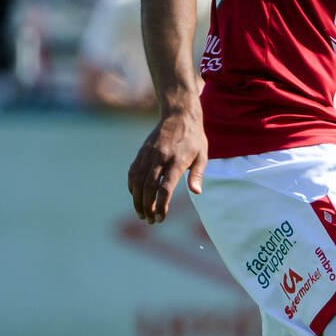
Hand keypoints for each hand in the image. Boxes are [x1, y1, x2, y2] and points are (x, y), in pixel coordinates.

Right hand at [127, 107, 206, 222]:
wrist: (178, 115)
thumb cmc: (194, 138)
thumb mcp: (202, 155)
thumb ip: (198, 174)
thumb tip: (197, 192)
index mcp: (176, 161)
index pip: (165, 188)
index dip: (162, 205)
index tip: (161, 217)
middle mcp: (159, 159)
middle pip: (149, 188)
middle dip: (148, 207)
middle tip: (150, 221)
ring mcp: (148, 155)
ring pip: (137, 182)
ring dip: (137, 200)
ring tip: (141, 213)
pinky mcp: (141, 153)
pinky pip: (133, 172)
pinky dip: (132, 186)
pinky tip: (136, 196)